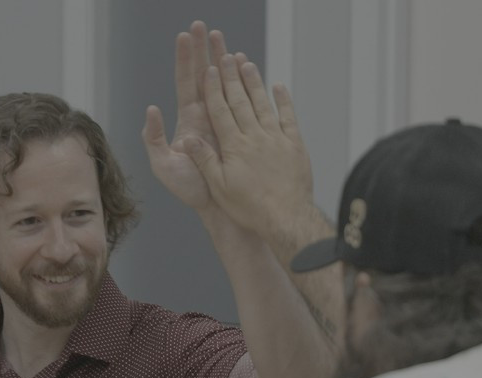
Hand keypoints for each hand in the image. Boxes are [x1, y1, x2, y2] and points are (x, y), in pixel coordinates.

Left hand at [142, 21, 229, 210]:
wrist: (219, 206)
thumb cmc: (190, 189)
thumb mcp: (163, 165)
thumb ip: (153, 138)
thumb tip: (151, 109)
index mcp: (188, 118)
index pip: (185, 80)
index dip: (185, 58)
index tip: (185, 35)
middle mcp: (206, 114)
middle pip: (204, 74)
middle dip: (204, 50)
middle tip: (204, 26)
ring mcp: (224, 119)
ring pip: (224, 82)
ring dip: (224, 60)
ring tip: (225, 39)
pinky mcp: (240, 127)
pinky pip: (242, 99)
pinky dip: (244, 81)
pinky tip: (247, 66)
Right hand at [184, 54, 316, 240]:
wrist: (285, 218)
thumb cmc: (249, 208)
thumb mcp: (219, 187)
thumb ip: (204, 160)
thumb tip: (187, 139)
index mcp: (233, 147)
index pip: (220, 111)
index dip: (213, 89)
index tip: (208, 70)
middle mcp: (254, 137)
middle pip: (240, 101)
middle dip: (230, 77)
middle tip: (224, 55)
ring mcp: (276, 139)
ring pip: (263, 104)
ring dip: (254, 82)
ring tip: (247, 63)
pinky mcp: (294, 146)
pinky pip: (288, 117)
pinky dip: (283, 100)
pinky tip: (278, 86)